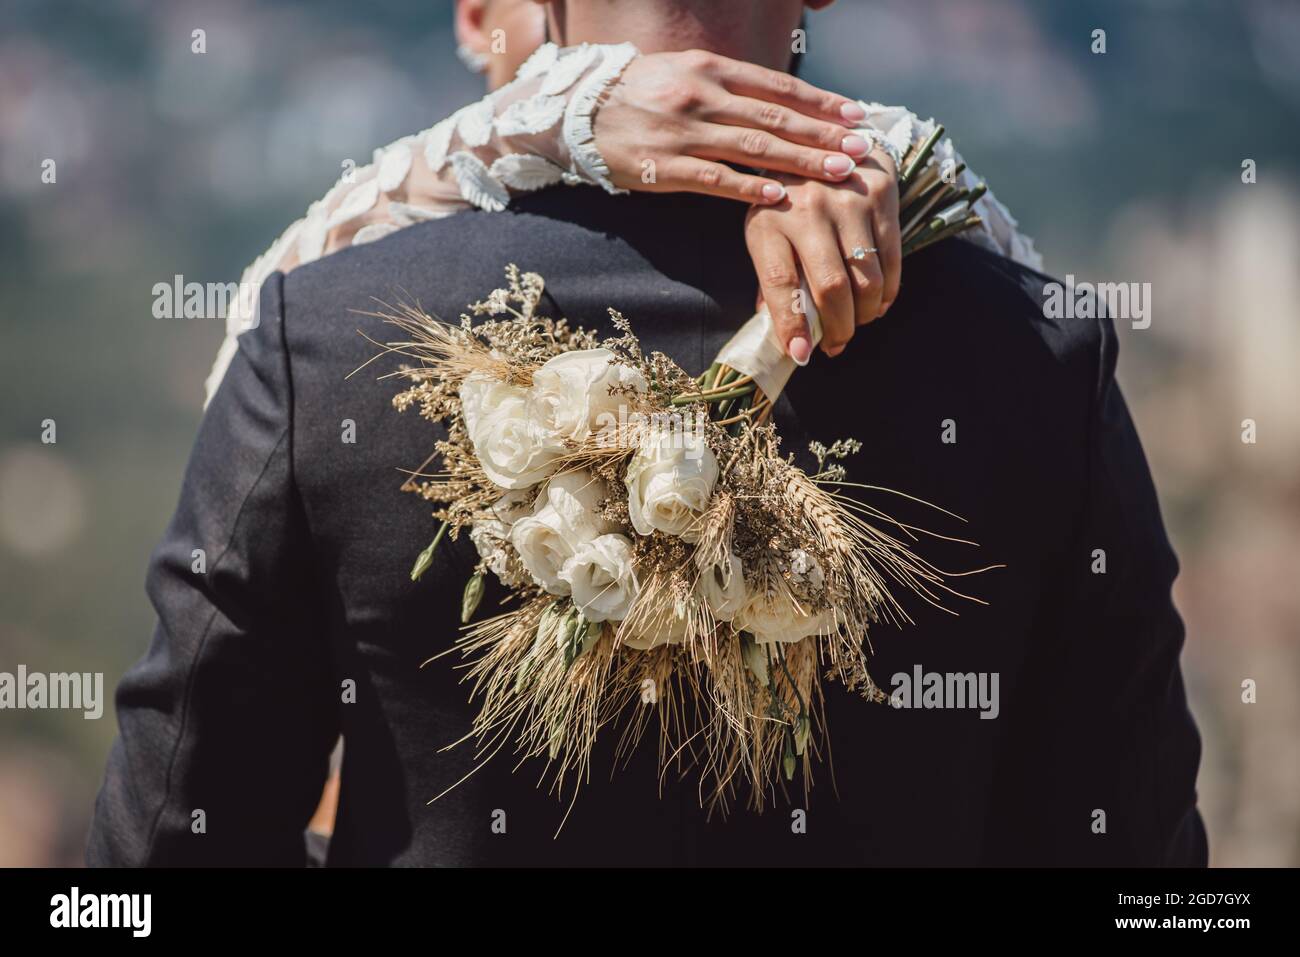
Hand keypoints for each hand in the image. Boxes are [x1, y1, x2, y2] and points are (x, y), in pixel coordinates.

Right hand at [595, 49, 872, 204]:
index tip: (855, 115)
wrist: (575, 112)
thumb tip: (779, 100)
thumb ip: (727, 85)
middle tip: (862, 147)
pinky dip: (751, 190)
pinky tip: (782, 198)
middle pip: (775, 118)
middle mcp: (701, 96)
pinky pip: (716, 180)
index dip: (820, 102)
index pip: (777, 87)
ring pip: (755, 148)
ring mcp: (683, 133)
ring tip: (839, 172)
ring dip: (802, 161)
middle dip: (824, 134)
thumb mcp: (682, 72)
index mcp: (708, 68)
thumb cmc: (636, 94)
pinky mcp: (665, 168)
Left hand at [744, 150, 901, 360]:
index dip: (791, 324)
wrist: (823, 136)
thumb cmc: (786, 197)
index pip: (781, 283)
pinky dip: (887, 293)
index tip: (800, 355)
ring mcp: (848, 201)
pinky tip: (877, 302)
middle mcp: (808, 209)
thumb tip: (786, 334)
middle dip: (837, 328)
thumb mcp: (765, 229)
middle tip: (836, 345)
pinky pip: (892, 260)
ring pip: (867, 279)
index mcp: (768, 221)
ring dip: (865, 314)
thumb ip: (773, 279)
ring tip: (856, 322)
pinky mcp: (881, 196)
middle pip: (831, 286)